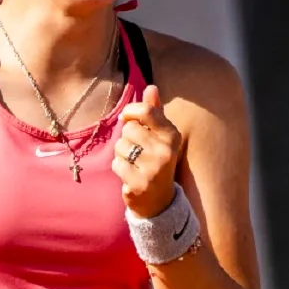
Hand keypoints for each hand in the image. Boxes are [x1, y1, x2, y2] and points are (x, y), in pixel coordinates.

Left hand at [112, 85, 182, 218]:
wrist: (159, 201)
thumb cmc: (157, 160)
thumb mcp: (160, 136)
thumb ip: (155, 111)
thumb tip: (151, 87)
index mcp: (172, 136)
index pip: (146, 111)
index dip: (131, 111)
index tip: (128, 118)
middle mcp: (166, 151)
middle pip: (129, 129)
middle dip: (127, 138)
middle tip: (137, 151)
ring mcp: (153, 169)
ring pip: (120, 146)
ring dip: (122, 154)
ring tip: (135, 164)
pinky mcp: (139, 184)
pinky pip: (116, 164)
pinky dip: (119, 169)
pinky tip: (131, 177)